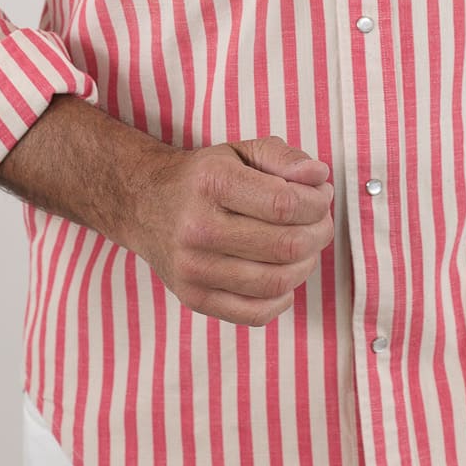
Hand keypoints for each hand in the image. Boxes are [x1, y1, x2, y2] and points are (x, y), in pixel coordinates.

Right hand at [129, 134, 334, 327]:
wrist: (144, 204)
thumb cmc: (205, 178)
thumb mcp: (241, 152)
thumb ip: (284, 157)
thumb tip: (320, 177)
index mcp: (212, 183)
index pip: (285, 203)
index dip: (317, 203)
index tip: (321, 197)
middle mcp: (198, 227)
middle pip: (286, 246)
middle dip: (319, 233)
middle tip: (319, 222)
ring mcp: (193, 268)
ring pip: (277, 282)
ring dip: (306, 265)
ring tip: (304, 246)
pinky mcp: (193, 298)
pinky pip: (257, 313)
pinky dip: (283, 298)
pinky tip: (283, 276)